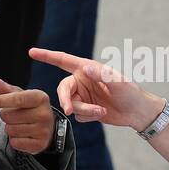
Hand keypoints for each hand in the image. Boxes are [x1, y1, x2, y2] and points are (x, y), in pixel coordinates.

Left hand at [0, 76, 54, 153]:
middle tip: (16, 115)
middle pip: (8, 116)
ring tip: (20, 125)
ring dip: (10, 128)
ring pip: (10, 130)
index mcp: (40, 98)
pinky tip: (23, 135)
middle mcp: (44, 114)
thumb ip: (5, 89)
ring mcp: (43, 130)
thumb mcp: (20, 96)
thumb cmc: (30, 109)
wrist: (49, 128)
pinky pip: (15, 143)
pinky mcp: (39, 145)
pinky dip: (14, 140)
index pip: (16, 99)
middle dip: (6, 116)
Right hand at [27, 48, 162, 130]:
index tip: (31, 52)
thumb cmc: (130, 92)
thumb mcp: (118, 82)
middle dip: (66, 100)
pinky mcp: (85, 110)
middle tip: (70, 110)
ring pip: (70, 105)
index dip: (47, 56)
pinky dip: (88, 117)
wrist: (137, 112)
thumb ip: (102, 75)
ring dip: (84, 111)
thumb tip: (86, 69)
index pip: (63, 61)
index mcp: (87, 69)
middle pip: (63, 89)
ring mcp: (83, 96)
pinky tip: (101, 114)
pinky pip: (78, 115)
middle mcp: (82, 81)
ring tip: (100, 112)